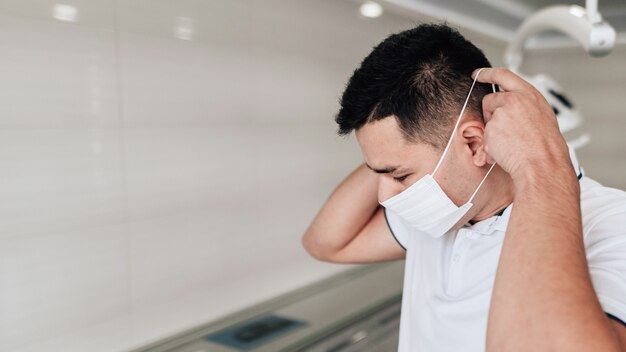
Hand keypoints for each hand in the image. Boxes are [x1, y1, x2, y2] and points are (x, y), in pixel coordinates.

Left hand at [472, 67, 574, 184]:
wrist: (543, 164)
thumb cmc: (546, 146)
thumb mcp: (541, 115)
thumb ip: (523, 106)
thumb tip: (507, 108)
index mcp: (529, 94)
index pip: (504, 75)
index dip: (487, 73)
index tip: (477, 73)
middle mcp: (515, 100)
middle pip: (490, 99)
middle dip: (491, 113)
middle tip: (506, 130)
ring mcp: (502, 113)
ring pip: (487, 120)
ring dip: (493, 131)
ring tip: (512, 143)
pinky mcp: (491, 128)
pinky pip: (485, 137)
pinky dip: (491, 146)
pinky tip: (507, 151)